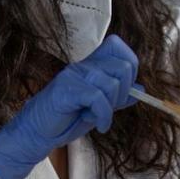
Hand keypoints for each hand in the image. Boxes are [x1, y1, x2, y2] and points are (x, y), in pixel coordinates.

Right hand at [0, 35, 138, 178]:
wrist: (38, 132)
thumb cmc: (67, 118)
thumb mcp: (100, 108)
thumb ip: (118, 98)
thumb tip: (141, 89)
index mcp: (91, 65)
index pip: (117, 46)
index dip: (130, 66)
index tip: (124, 89)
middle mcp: (83, 65)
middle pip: (123, 66)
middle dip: (124, 92)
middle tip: (111, 108)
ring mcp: (73, 75)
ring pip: (112, 84)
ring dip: (111, 108)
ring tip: (97, 118)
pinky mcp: (66, 89)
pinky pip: (97, 98)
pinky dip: (103, 116)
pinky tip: (98, 125)